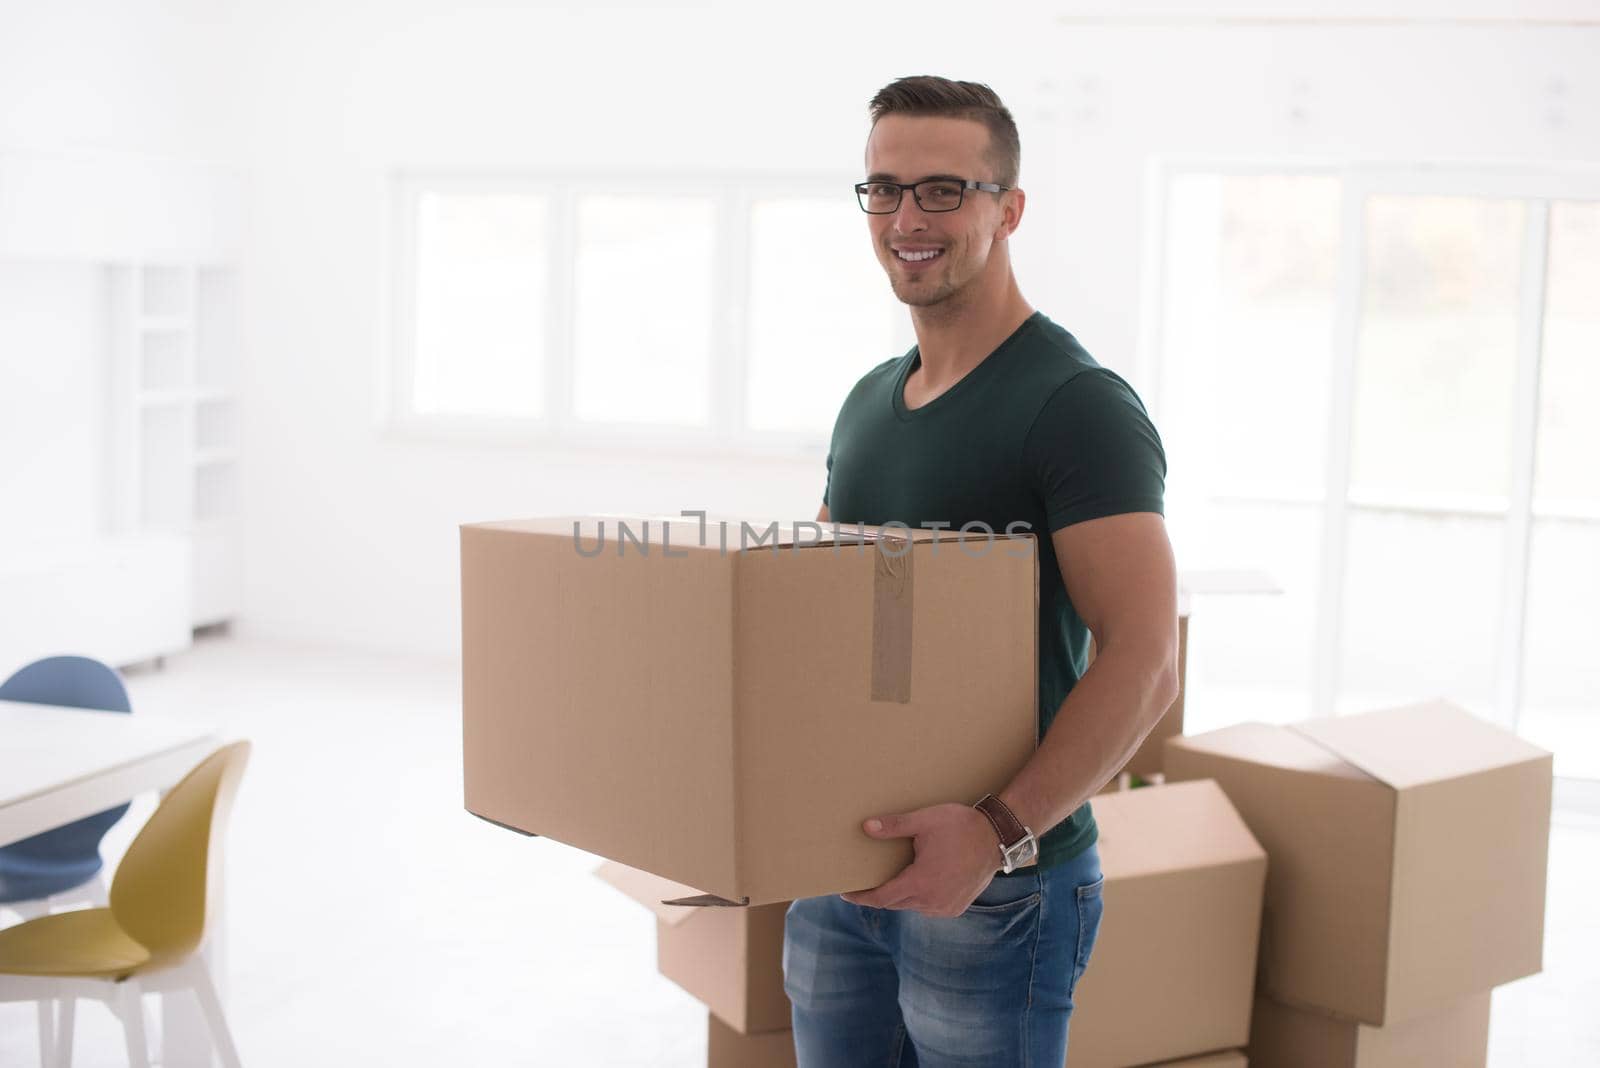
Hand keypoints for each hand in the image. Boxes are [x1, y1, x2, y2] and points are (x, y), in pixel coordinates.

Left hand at [839, 803, 999, 917]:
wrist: (997, 838)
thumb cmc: (960, 826)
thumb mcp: (925, 821)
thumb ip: (894, 826)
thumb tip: (865, 827)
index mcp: (920, 882)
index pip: (881, 898)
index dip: (862, 897)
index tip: (846, 894)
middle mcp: (932, 901)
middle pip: (895, 903)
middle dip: (880, 894)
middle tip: (867, 882)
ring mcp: (945, 907)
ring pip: (912, 906)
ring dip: (901, 895)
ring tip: (894, 878)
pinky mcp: (956, 908)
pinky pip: (929, 907)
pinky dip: (919, 898)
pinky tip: (918, 883)